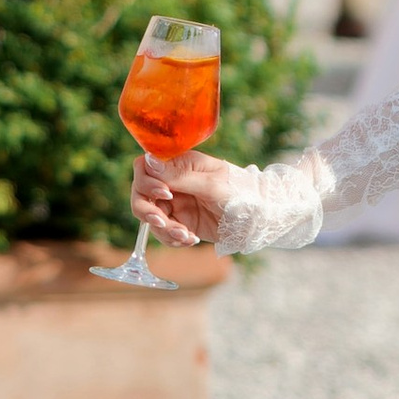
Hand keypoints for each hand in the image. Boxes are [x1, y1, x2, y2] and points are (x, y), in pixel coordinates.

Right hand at [131, 150, 254, 246]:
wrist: (258, 219)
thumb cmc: (240, 192)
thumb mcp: (211, 184)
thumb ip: (179, 176)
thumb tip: (148, 159)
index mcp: (180, 164)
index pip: (145, 167)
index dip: (146, 182)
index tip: (166, 195)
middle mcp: (173, 182)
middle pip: (141, 194)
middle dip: (148, 211)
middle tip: (164, 223)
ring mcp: (175, 204)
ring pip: (150, 217)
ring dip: (164, 230)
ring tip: (187, 236)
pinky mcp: (180, 222)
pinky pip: (163, 233)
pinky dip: (173, 239)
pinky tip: (191, 239)